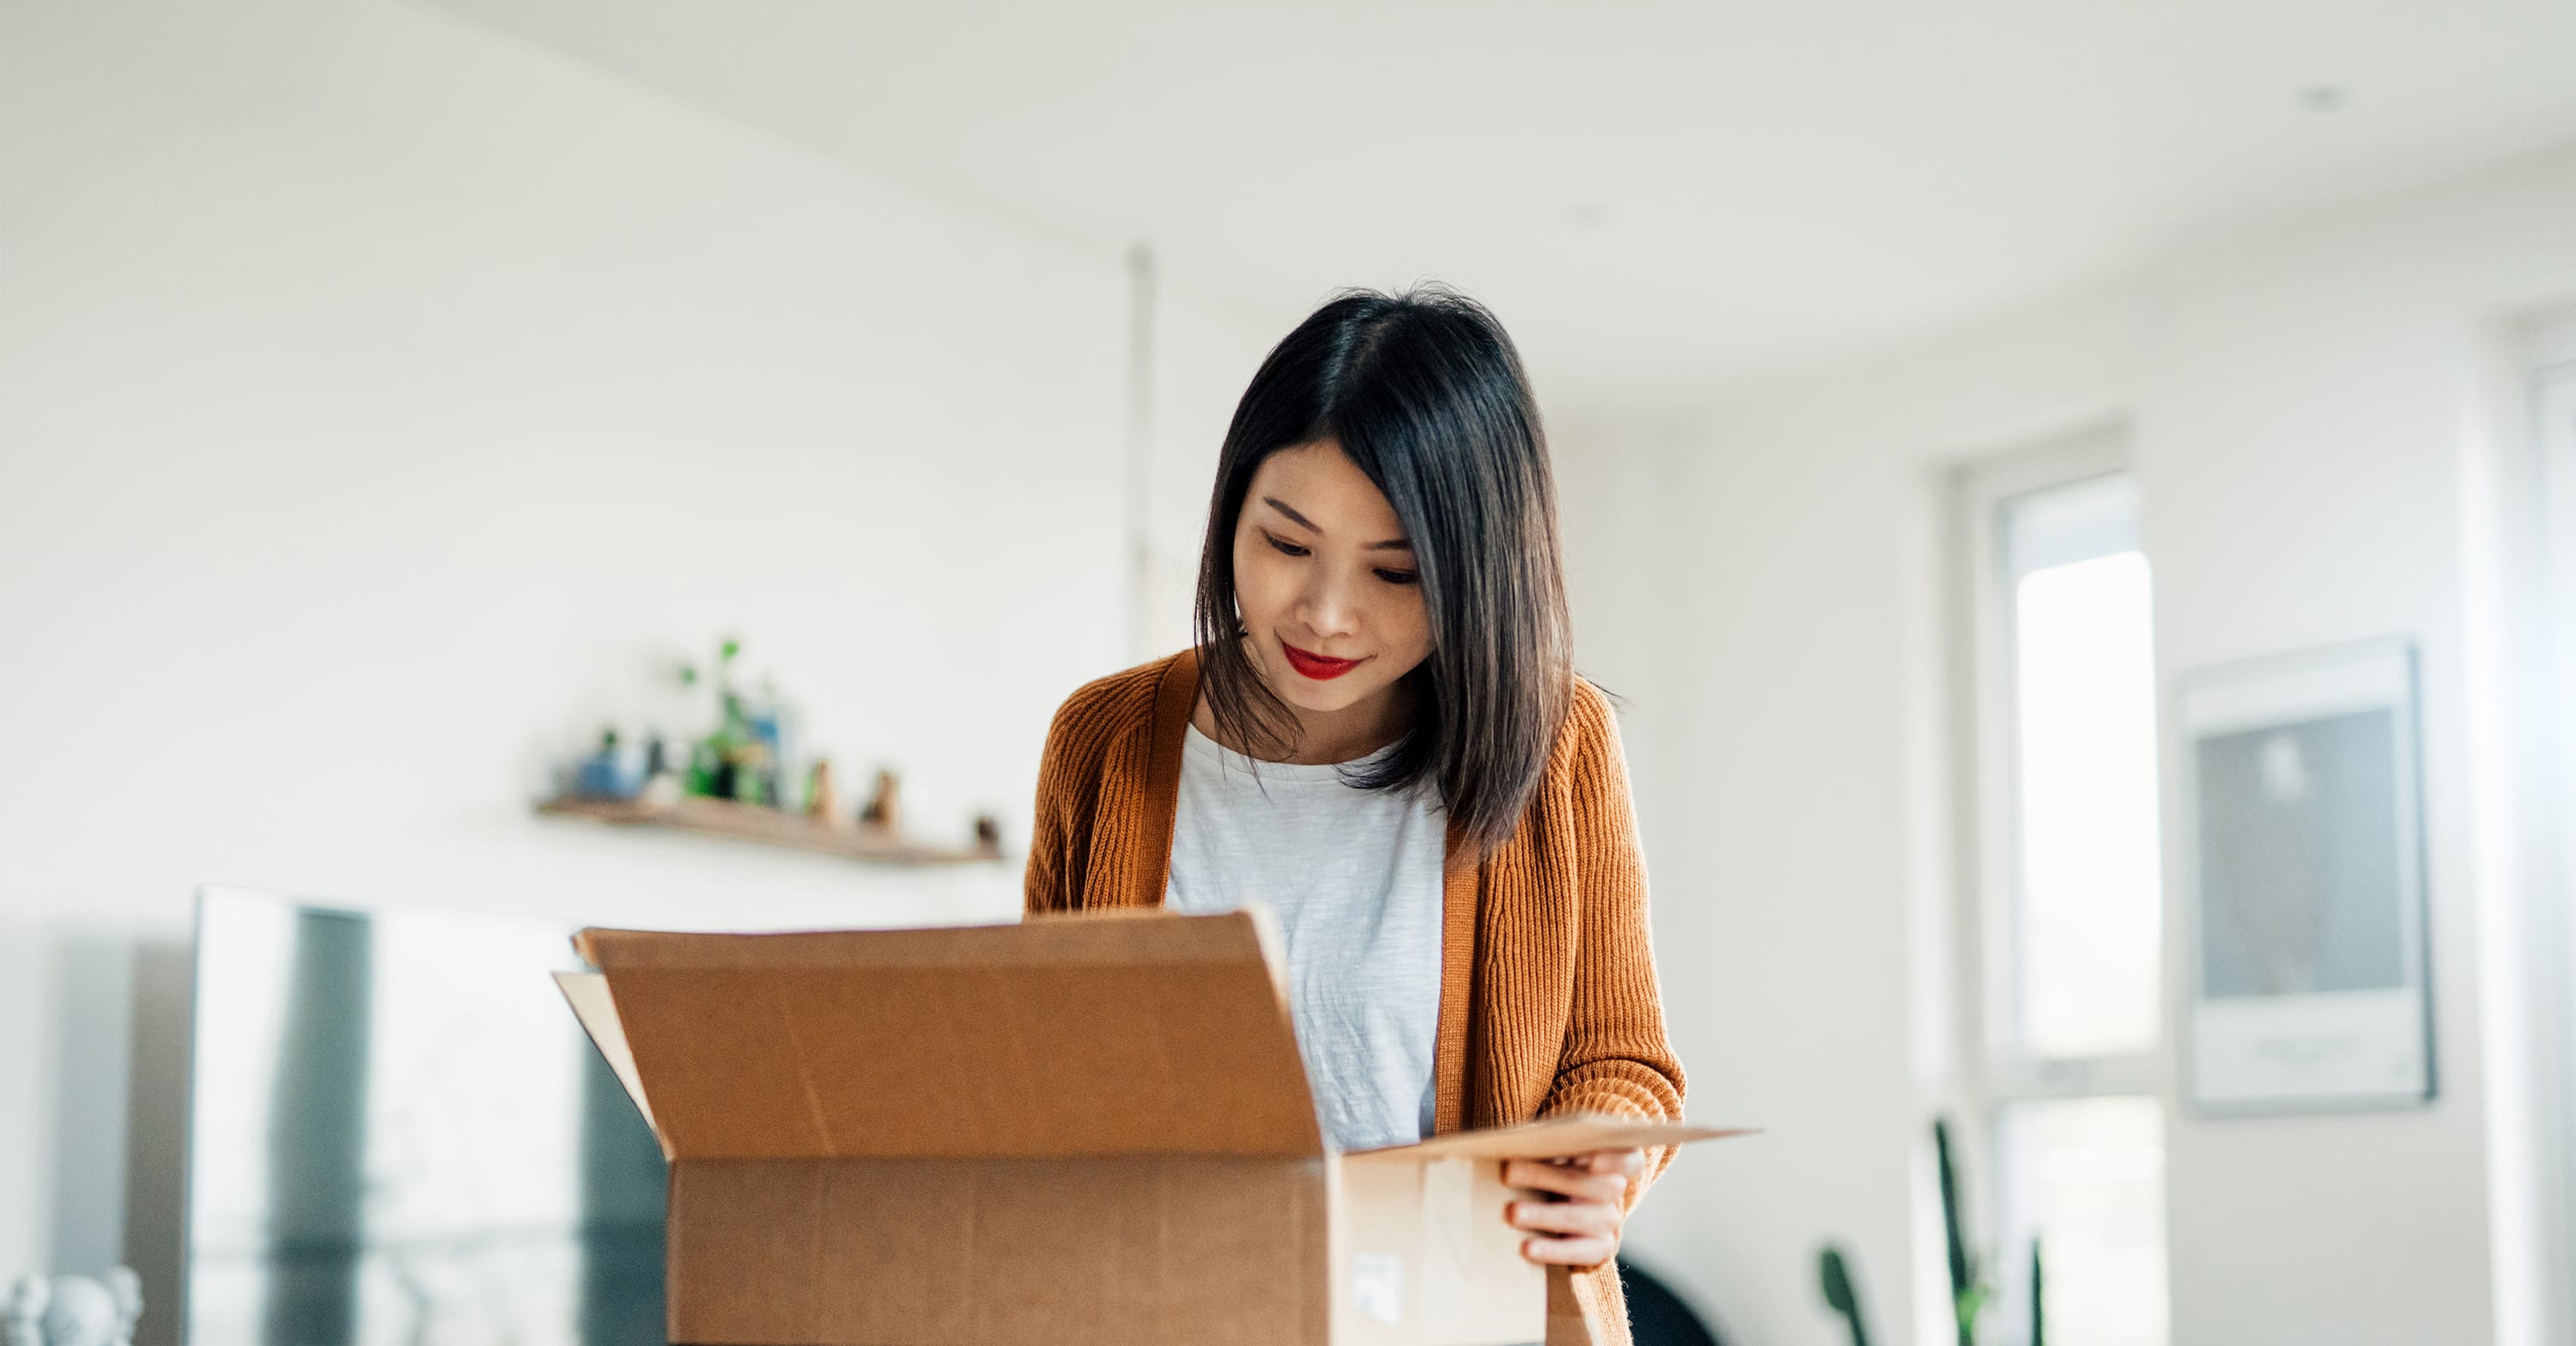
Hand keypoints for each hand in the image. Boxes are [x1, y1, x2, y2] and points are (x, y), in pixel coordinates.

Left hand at [1503, 1148, 1645, 1267]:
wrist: (1558, 1203)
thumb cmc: (1552, 1162)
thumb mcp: (1554, 1149)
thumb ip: (1548, 1145)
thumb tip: (1514, 1143)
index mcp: (1613, 1158)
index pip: (1629, 1159)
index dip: (1614, 1160)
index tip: (1589, 1159)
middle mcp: (1616, 1190)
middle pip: (1596, 1186)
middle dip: (1549, 1177)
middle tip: (1508, 1172)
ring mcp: (1610, 1220)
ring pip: (1586, 1218)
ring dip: (1546, 1215)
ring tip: (1513, 1213)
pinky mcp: (1600, 1248)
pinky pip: (1582, 1252)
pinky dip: (1554, 1250)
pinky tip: (1527, 1247)